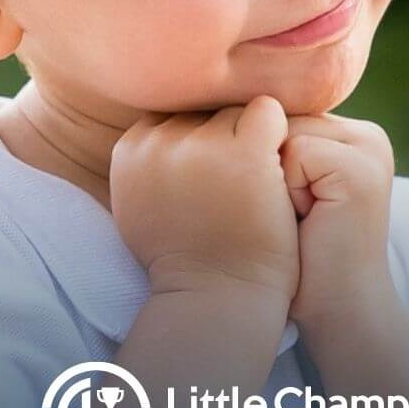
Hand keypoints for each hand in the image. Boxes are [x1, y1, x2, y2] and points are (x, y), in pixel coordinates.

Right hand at [110, 95, 299, 307]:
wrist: (216, 296)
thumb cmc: (186, 259)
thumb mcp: (139, 206)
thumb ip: (146, 163)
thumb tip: (161, 128)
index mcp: (130, 150)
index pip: (173, 116)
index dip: (198, 144)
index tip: (211, 180)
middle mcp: (159, 141)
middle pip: (204, 111)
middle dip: (222, 139)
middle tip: (236, 184)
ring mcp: (201, 145)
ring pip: (235, 110)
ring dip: (251, 139)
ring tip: (256, 184)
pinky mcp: (245, 152)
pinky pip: (268, 112)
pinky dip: (278, 135)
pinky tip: (278, 171)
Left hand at [280, 113, 396, 338]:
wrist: (339, 309)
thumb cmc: (301, 255)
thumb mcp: (289, 189)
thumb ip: (278, 146)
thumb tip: (223, 109)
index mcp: (352, 135)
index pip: (282, 113)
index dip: (264, 158)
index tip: (286, 203)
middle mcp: (367, 135)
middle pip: (281, 118)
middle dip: (268, 166)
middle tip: (298, 214)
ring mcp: (370, 149)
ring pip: (285, 131)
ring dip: (276, 177)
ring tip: (302, 216)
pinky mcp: (361, 170)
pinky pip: (295, 151)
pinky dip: (289, 190)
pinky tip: (308, 219)